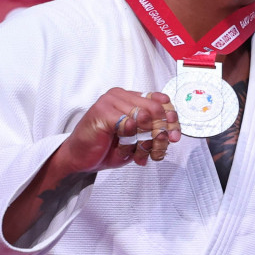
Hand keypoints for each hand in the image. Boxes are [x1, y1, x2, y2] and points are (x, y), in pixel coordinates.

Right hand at [3, 88, 181, 244]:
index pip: (162, 101)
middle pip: (157, 109)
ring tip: (138, 154)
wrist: (80, 159)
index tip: (174, 136)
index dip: (172, 119)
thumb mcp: (137, 140)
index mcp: (131, 98)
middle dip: (162, 133)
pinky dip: (130, 141)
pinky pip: (129, 125)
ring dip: (146, 141)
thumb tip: (173, 133)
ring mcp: (110, 101)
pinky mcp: (101, 111)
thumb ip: (154, 132)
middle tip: (158, 150)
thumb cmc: (107, 147)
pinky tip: (124, 149)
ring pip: (145, 118)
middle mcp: (121, 95)